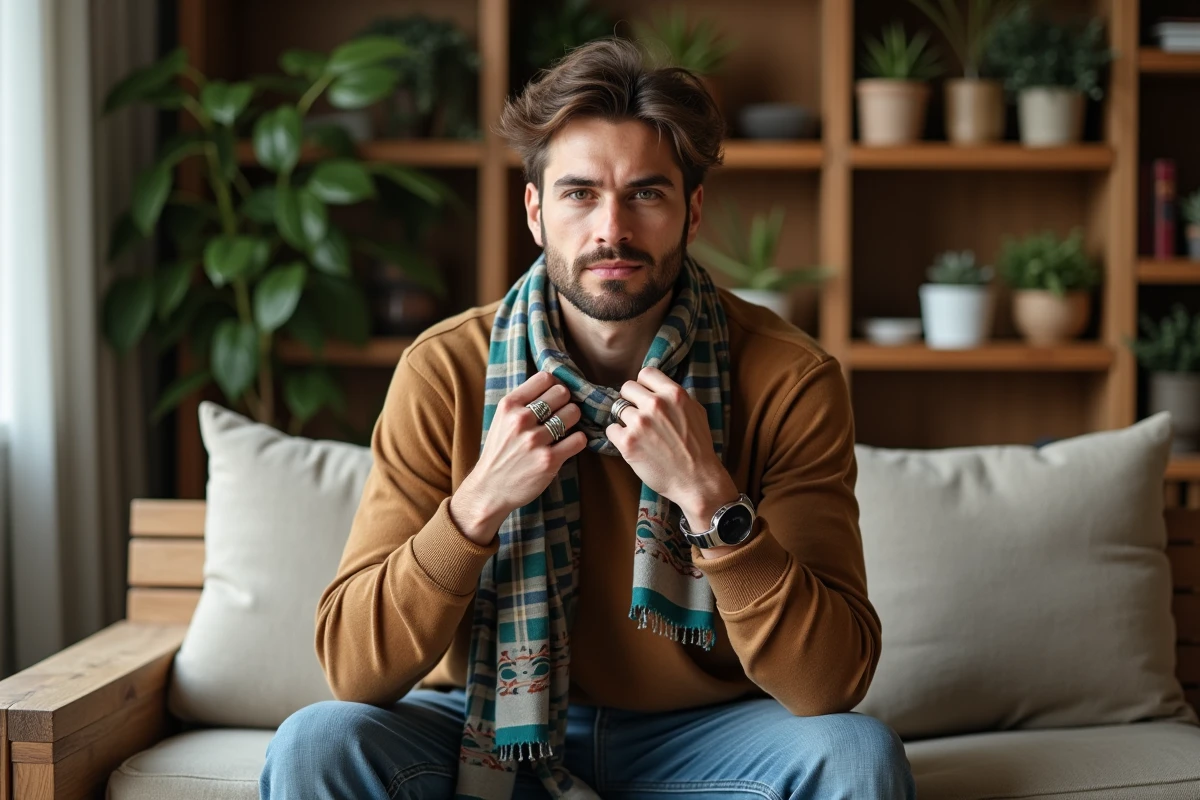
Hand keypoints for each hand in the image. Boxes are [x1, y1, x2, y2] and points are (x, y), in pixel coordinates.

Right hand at [451, 372, 587, 544]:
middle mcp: (521, 420)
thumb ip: (523, 402)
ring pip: (573, 413)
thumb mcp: (502, 419)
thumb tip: (555, 385)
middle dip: (566, 402)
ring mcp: (535, 441)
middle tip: (562, 414)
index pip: (545, 378)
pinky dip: (578, 440)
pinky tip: (569, 444)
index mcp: (509, 405)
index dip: (555, 386)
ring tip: (565, 429)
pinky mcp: (548, 461)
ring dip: (573, 420)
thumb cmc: (500, 452)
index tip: (556, 397)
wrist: (490, 489)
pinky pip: (579, 439)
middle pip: (562, 393)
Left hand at [605, 367, 737, 531]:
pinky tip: (631, 444)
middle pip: (626, 388)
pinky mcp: (628, 442)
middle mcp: (655, 405)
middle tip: (639, 416)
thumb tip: (658, 387)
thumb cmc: (698, 448)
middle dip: (631, 401)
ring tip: (637, 434)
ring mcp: (639, 423)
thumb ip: (676, 397)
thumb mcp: (696, 412)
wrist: (697, 480)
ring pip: (617, 409)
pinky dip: (617, 437)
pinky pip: (611, 430)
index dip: (643, 386)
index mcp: (673, 394)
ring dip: (625, 420)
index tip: (644, 397)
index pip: (645, 373)